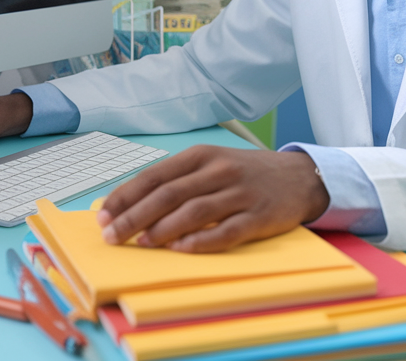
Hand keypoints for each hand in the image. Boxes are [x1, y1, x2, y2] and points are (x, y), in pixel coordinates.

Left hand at [96, 145, 329, 252]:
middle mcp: (219, 170)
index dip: (126, 197)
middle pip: (168, 195)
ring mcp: (240, 193)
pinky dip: (200, 241)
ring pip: (193, 212)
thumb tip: (133, 203)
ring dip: (162, 229)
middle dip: (134, 217)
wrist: (301, 177)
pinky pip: (226, 231)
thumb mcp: (212, 163)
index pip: (154, 176)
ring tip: (140, 244)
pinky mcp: (258, 216)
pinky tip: (180, 250)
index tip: (104, 216)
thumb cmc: (247, 173)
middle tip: (112, 237)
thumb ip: (178, 179)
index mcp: (201, 155)